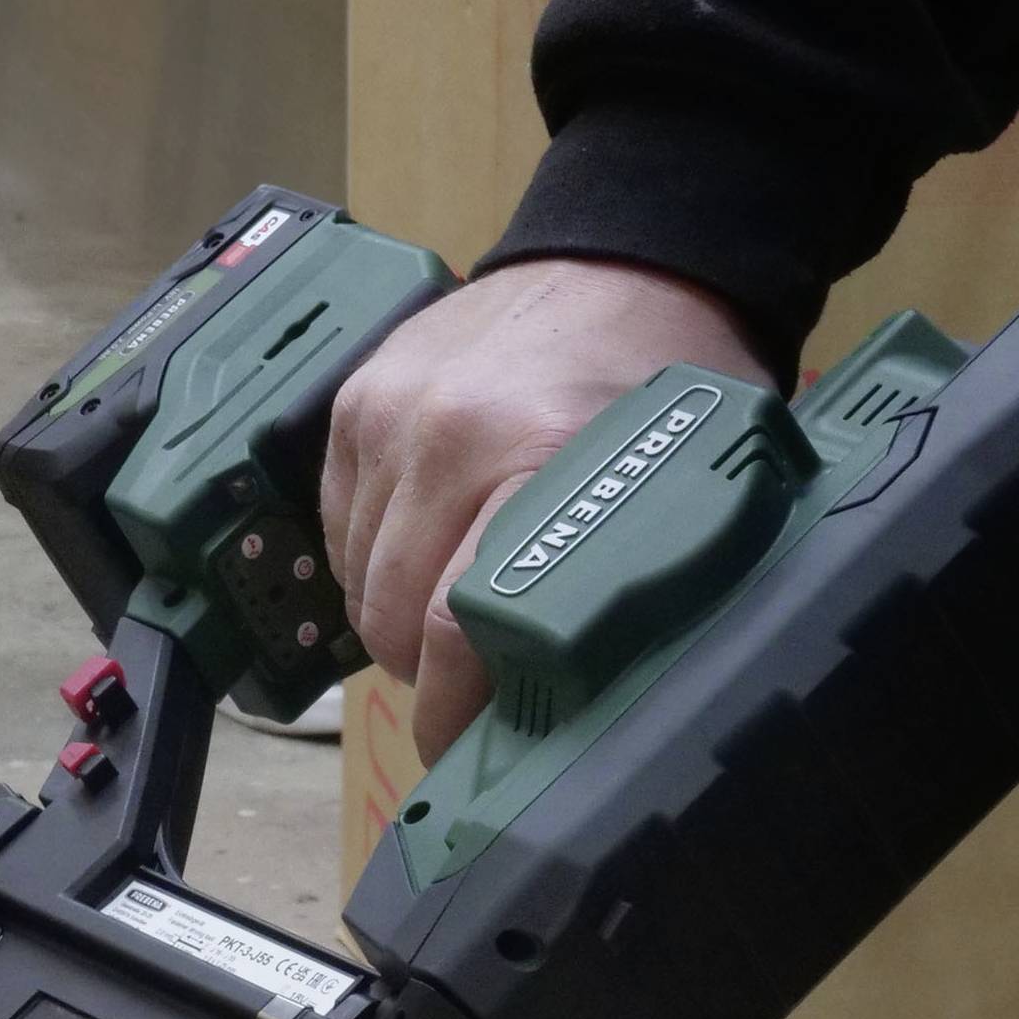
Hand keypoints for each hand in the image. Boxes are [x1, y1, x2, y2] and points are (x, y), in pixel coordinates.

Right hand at [324, 257, 776, 760]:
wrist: (624, 259)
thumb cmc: (668, 383)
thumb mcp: (681, 489)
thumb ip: (632, 587)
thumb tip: (602, 710)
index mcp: (535, 461)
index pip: (458, 628)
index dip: (453, 715)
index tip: (467, 759)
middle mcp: (444, 437)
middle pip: (394, 617)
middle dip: (427, 676)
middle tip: (473, 692)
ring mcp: (387, 415)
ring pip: (357, 579)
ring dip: (398, 618)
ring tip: (455, 617)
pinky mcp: (355, 401)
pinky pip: (337, 523)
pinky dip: (374, 558)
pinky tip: (428, 555)